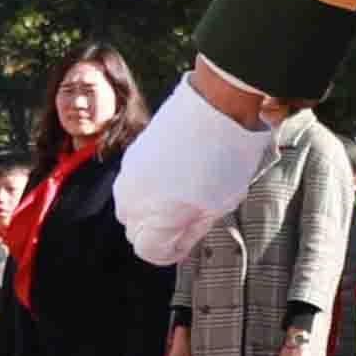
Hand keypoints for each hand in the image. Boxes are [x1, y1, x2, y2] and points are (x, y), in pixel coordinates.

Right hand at [119, 87, 270, 266]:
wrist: (217, 104)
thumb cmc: (226, 156)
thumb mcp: (221, 203)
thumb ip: (194, 228)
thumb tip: (180, 243)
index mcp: (156, 217)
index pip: (149, 251)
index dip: (171, 251)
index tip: (187, 242)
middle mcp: (134, 198)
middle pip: (135, 231)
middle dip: (158, 231)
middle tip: (189, 217)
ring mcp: (129, 173)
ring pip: (130, 206)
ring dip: (150, 208)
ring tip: (182, 194)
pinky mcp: (132, 154)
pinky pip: (132, 183)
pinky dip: (148, 186)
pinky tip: (175, 174)